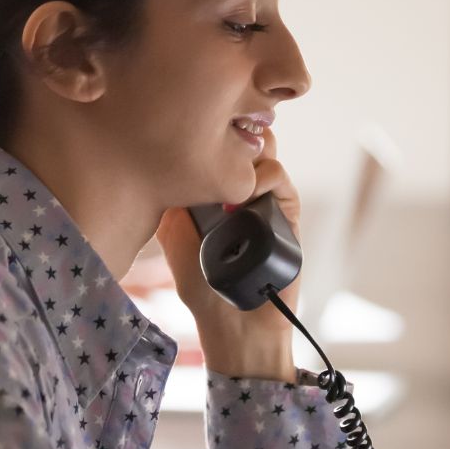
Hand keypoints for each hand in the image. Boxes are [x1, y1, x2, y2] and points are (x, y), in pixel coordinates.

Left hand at [156, 129, 301, 381]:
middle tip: (207, 145)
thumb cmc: (199, 283)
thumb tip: (162, 154)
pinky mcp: (286, 210)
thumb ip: (171, 195)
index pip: (216, 139)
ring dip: (244, 153)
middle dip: (227, 131)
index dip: (204, 128)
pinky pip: (278, 176)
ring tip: (225, 176)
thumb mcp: (172, 232)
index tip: (186, 130)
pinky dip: (262, 177)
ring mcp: (266, 195)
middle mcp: (242, 184)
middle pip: (241, 134)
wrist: (232, 320)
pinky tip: (243, 197)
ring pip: (263, 147)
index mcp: (216, 185)